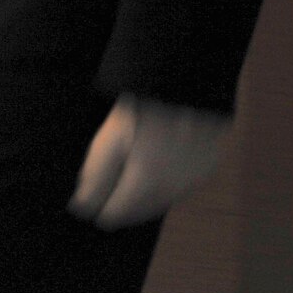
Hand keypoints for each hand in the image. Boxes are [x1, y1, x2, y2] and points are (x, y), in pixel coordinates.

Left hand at [68, 95, 229, 229]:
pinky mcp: (207, 165)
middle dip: (121, 199)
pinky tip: (160, 160)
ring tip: (133, 165)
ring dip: (144, 193)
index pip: (114, 215)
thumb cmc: (147, 103)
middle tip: (111, 174)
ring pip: (161, 200)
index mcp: (147, 183)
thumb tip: (84, 207)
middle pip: (138, 211)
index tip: (91, 189)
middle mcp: (173, 189)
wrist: (189, 78)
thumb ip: (95, 177)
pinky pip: (181, 185)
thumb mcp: (110, 136)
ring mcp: (194, 178)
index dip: (97, 204)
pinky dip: (167, 180)